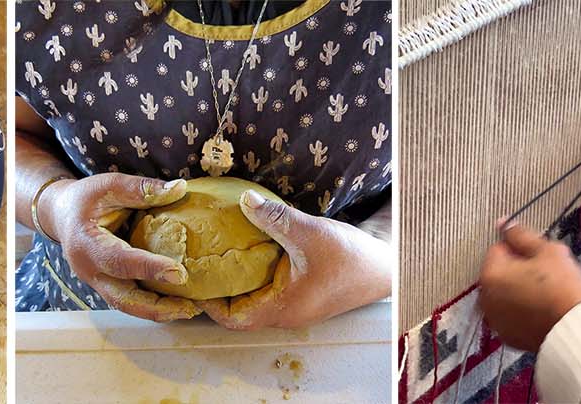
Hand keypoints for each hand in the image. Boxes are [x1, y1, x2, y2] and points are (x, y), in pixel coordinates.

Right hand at [35, 173, 201, 321]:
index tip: (179, 273)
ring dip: (159, 312)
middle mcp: (89, 270)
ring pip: (128, 305)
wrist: (62, 215)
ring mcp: (97, 282)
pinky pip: (131, 300)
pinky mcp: (107, 286)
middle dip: (157, 308)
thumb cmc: (85, 199)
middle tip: (190, 308)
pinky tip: (178, 303)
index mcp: (86, 244)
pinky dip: (154, 305)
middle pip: (122, 299)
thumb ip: (142, 189)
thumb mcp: (109, 185)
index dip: (149, 268)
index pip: (119, 261)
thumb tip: (180, 188)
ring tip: (191, 310)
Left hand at [196, 191, 394, 329]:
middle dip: (217, 288)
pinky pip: (269, 285)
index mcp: (282, 309)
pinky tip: (248, 244)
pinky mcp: (302, 289)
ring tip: (215, 252)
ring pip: (254, 296)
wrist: (388, 265)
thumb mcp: (310, 233)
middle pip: (239, 308)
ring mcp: (295, 302)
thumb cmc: (351, 258)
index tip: (192, 278)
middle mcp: (285, 311)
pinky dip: (255, 270)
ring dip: (236, 278)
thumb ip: (275, 218)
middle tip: (198, 261)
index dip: (208, 303)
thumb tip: (242, 199)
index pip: (232, 317)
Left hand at [477, 219, 580, 351]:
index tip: (540, 258)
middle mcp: (486, 300)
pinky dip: (522, 313)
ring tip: (546, 294)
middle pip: (500, 274)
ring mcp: (496, 321)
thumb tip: (504, 224)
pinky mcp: (508, 338)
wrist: (577, 329)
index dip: (520, 250)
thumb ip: (521, 235)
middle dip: (518, 271)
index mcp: (491, 275)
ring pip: (505, 296)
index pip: (499, 249)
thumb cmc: (563, 286)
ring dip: (519, 292)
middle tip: (546, 275)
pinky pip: (512, 317)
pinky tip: (543, 312)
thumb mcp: (547, 251)